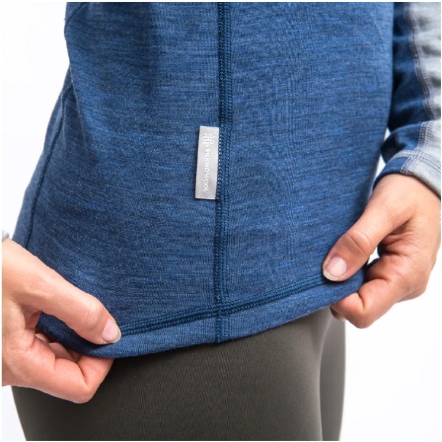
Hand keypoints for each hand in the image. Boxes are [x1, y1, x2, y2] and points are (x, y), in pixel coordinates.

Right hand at [2, 238, 120, 402]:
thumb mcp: (39, 284)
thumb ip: (79, 311)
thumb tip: (110, 334)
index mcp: (17, 362)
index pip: (78, 387)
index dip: (101, 363)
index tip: (108, 335)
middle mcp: (9, 368)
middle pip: (69, 374)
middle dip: (89, 346)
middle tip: (93, 315)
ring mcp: (7, 357)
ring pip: (57, 360)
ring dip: (74, 336)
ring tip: (74, 308)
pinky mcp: (8, 344)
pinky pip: (43, 346)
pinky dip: (59, 330)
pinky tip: (58, 308)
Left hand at [322, 173, 440, 327]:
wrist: (422, 184)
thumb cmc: (408, 193)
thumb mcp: (383, 209)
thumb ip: (358, 241)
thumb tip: (332, 273)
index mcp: (407, 274)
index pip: (365, 311)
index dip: (338, 299)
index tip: (323, 274)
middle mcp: (406, 285)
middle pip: (360, 307)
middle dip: (336, 290)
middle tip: (325, 260)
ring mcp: (399, 281)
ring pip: (359, 298)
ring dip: (342, 281)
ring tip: (337, 253)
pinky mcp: (391, 274)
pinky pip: (363, 285)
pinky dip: (348, 273)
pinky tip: (344, 254)